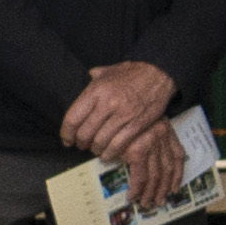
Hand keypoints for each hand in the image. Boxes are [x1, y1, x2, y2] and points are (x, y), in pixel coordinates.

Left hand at [64, 58, 181, 158]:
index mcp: (96, 90)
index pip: (73, 118)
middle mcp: (107, 103)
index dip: (66, 133)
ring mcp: (122, 115)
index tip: (66, 139)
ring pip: (100, 141)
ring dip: (95, 149)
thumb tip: (88, 76)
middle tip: (82, 145)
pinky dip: (110, 152)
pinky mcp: (136, 124)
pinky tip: (108, 153)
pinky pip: (118, 144)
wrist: (158, 73)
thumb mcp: (110, 70)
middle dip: (81, 143)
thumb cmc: (133, 73)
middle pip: (85, 133)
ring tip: (95, 149)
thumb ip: (96, 76)